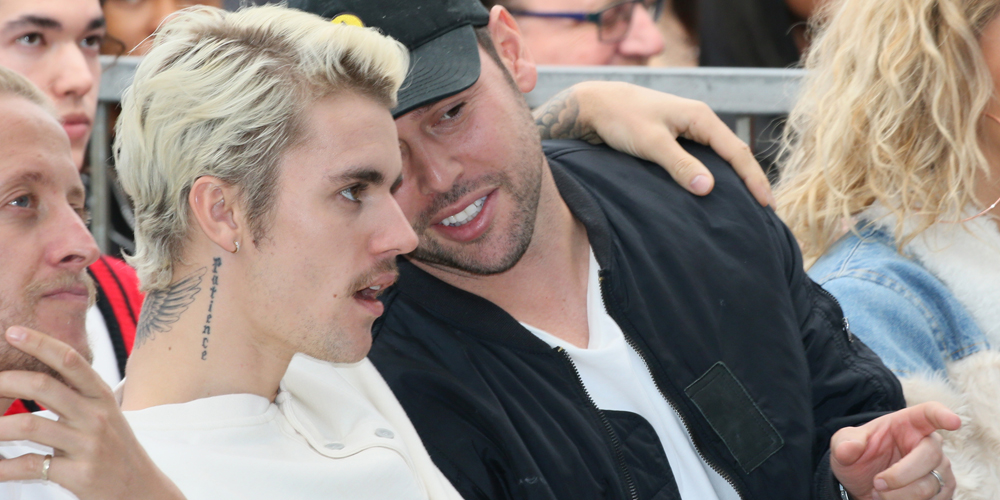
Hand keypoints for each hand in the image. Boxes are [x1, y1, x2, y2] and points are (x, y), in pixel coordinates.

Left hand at [0, 326, 184, 499]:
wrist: (141, 489)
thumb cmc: (116, 449)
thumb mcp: (105, 416)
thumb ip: (78, 396)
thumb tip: (38, 373)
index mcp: (102, 397)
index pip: (71, 360)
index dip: (40, 343)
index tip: (13, 332)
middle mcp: (97, 416)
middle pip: (44, 386)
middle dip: (6, 381)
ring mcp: (89, 445)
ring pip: (29, 425)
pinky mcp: (79, 474)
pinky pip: (30, 465)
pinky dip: (2, 467)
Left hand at [533, 81, 773, 205]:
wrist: (594, 104)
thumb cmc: (621, 119)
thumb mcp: (651, 143)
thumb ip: (679, 165)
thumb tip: (708, 188)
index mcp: (700, 117)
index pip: (736, 151)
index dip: (754, 179)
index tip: (766, 205)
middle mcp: (698, 121)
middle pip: (732, 155)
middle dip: (749, 181)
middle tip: (764, 211)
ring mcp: (686, 130)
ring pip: (717, 158)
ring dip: (731, 180)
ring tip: (744, 207)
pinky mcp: (674, 139)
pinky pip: (701, 159)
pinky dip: (711, 176)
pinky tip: (712, 194)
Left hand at [831, 402, 959, 499]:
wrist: (862, 483)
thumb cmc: (859, 456)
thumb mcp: (844, 445)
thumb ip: (845, 443)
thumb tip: (848, 449)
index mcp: (909, 424)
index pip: (929, 414)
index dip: (942, 415)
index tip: (953, 421)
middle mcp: (930, 445)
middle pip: (930, 457)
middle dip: (900, 475)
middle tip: (876, 483)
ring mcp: (940, 470)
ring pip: (929, 486)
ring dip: (899, 496)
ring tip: (878, 494)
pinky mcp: (943, 492)